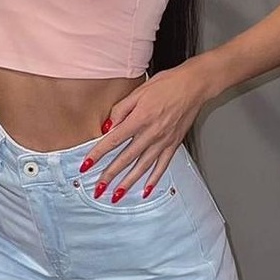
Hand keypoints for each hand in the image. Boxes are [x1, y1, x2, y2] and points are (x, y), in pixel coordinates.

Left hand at [80, 61, 211, 202]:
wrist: (193, 85)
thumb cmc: (167, 84)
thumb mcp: (139, 91)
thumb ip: (120, 110)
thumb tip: (108, 127)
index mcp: (140, 118)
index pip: (113, 141)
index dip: (97, 154)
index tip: (86, 165)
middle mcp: (151, 133)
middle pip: (126, 158)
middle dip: (109, 175)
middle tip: (98, 188)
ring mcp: (163, 141)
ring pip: (142, 167)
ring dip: (128, 182)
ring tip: (116, 195)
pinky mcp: (174, 144)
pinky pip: (162, 166)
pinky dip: (154, 180)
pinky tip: (145, 190)